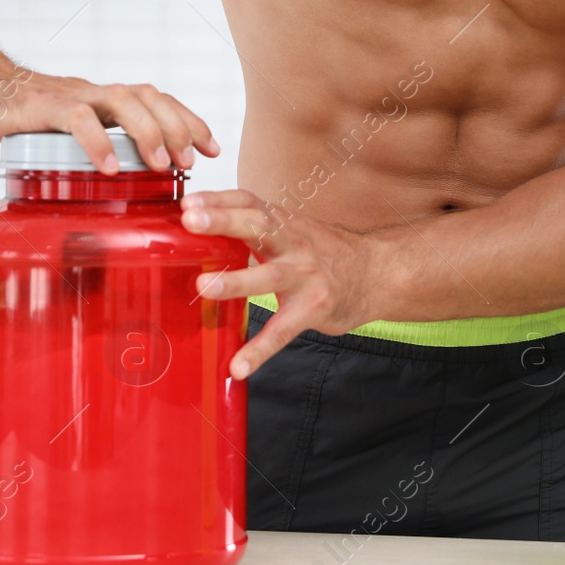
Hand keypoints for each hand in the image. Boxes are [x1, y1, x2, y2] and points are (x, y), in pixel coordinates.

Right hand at [0, 52, 218, 173]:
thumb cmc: (15, 113)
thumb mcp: (62, 132)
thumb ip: (87, 147)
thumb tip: (115, 187)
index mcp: (103, 99)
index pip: (158, 100)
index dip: (189, 120)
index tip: (212, 149)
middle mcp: (94, 92)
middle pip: (150, 97)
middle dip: (179, 128)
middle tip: (192, 162)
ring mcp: (70, 96)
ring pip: (123, 102)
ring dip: (148, 133)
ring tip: (162, 165)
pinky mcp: (42, 106)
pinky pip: (77, 119)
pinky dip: (98, 143)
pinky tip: (110, 168)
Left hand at [181, 190, 380, 378]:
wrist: (376, 273)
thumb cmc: (326, 253)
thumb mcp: (293, 232)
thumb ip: (256, 231)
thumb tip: (205, 230)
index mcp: (283, 223)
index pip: (249, 201)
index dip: (219, 199)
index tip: (188, 202)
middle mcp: (293, 244)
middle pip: (258, 226)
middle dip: (224, 221)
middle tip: (191, 221)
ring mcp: (304, 276)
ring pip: (268, 276)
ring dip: (235, 281)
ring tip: (204, 288)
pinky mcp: (313, 309)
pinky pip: (283, 331)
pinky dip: (260, 349)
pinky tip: (239, 365)